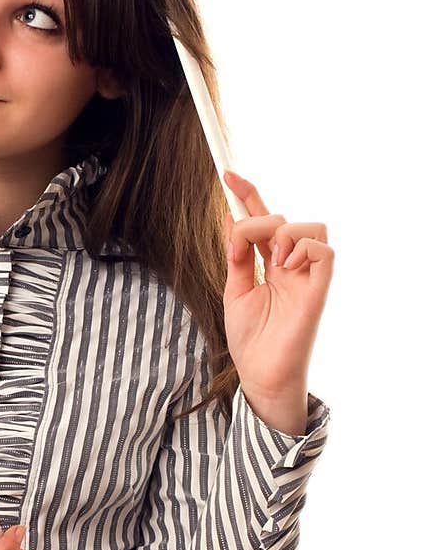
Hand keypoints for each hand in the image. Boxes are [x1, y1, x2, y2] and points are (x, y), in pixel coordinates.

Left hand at [221, 169, 334, 399]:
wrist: (259, 374)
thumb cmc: (251, 340)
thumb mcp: (234, 291)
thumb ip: (236, 255)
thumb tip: (230, 217)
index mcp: (269, 265)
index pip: (263, 220)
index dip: (248, 194)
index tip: (226, 174)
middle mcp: (291, 266)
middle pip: (284, 217)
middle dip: (257, 219)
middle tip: (239, 249)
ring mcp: (307, 276)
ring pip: (311, 226)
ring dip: (284, 233)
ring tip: (269, 261)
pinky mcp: (319, 290)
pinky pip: (324, 250)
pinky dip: (303, 248)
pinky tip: (285, 267)